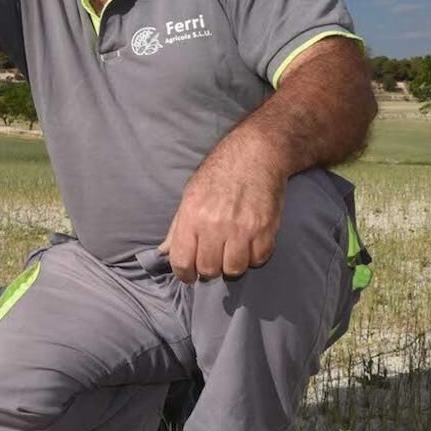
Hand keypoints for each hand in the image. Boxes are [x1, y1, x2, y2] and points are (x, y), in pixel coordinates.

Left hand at [158, 145, 284, 283]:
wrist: (255, 154)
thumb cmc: (218, 174)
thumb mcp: (190, 195)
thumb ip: (177, 227)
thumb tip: (163, 253)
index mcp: (192, 216)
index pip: (182, 261)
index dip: (183, 274)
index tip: (188, 276)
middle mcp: (216, 225)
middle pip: (209, 269)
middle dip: (208, 269)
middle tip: (212, 258)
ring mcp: (243, 229)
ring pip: (234, 269)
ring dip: (231, 264)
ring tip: (231, 250)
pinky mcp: (266, 230)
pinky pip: (258, 260)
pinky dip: (253, 257)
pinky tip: (249, 243)